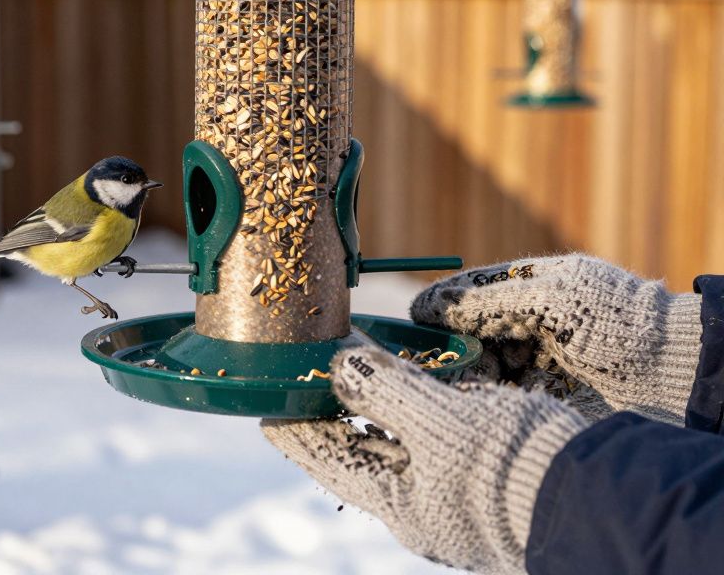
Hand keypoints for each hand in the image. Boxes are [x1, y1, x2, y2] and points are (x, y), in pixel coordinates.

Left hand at [263, 347, 586, 574]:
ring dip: (380, 403)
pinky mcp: (489, 476)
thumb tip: (339, 363)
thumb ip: (387, 392)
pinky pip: (442, 437)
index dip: (294, 425)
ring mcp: (456, 494)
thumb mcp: (443, 425)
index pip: (326, 457)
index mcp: (400, 504)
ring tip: (355, 369)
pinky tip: (422, 382)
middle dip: (336, 410)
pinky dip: (424, 406)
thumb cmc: (514, 469)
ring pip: (403, 441)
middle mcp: (422, 505)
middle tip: (309, 374)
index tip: (264, 402)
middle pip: (361, 448)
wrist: (603, 499)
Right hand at [410, 255, 701, 423]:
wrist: (673, 376)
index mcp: (530, 290)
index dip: (437, 310)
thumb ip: (488, 300)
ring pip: (477, 372)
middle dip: (445, 350)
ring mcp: (534, 366)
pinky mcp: (542, 402)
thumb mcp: (552, 298)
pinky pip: (497, 400)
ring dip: (460, 379)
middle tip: (423, 364)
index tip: (409, 323)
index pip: (467, 297)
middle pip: (466, 338)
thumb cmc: (617, 324)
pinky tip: (472, 407)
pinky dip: (482, 403)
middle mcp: (528, 327)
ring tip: (445, 388)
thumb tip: (426, 306)